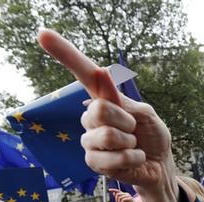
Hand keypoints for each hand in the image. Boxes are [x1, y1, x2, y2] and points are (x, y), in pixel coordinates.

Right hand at [38, 29, 177, 194]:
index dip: (64, 54)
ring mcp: (90, 140)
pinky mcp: (93, 162)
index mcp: (103, 99)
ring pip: (105, 135)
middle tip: (134, 130)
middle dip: (125, 121)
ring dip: (130, 142)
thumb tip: (102, 72)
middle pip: (98, 109)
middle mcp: (91, 117)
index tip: (43, 34)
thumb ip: (123, 99)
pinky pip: (111, 157)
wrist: (160, 165)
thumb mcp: (145, 113)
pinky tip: (133, 159)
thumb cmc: (152, 136)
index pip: (82, 73)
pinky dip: (131, 158)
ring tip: (132, 146)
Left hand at [108, 188, 136, 201]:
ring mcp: (128, 196)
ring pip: (120, 197)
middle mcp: (126, 194)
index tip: (109, 190)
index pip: (117, 191)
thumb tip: (114, 193)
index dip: (113, 190)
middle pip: (117, 194)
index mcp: (124, 194)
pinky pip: (123, 200)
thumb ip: (118, 198)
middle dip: (116, 200)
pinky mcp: (130, 198)